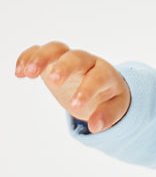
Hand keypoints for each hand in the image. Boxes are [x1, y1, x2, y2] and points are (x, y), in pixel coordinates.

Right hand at [15, 41, 130, 132]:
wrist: (103, 85)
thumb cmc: (109, 96)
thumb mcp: (115, 107)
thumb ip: (107, 116)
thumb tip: (95, 127)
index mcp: (105, 73)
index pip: (97, 78)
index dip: (86, 90)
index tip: (75, 106)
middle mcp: (87, 62)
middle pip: (75, 57)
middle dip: (64, 67)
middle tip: (54, 82)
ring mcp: (68, 59)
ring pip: (55, 49)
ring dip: (41, 58)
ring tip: (28, 73)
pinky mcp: (52, 60)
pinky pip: (39, 51)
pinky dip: (28, 57)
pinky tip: (19, 72)